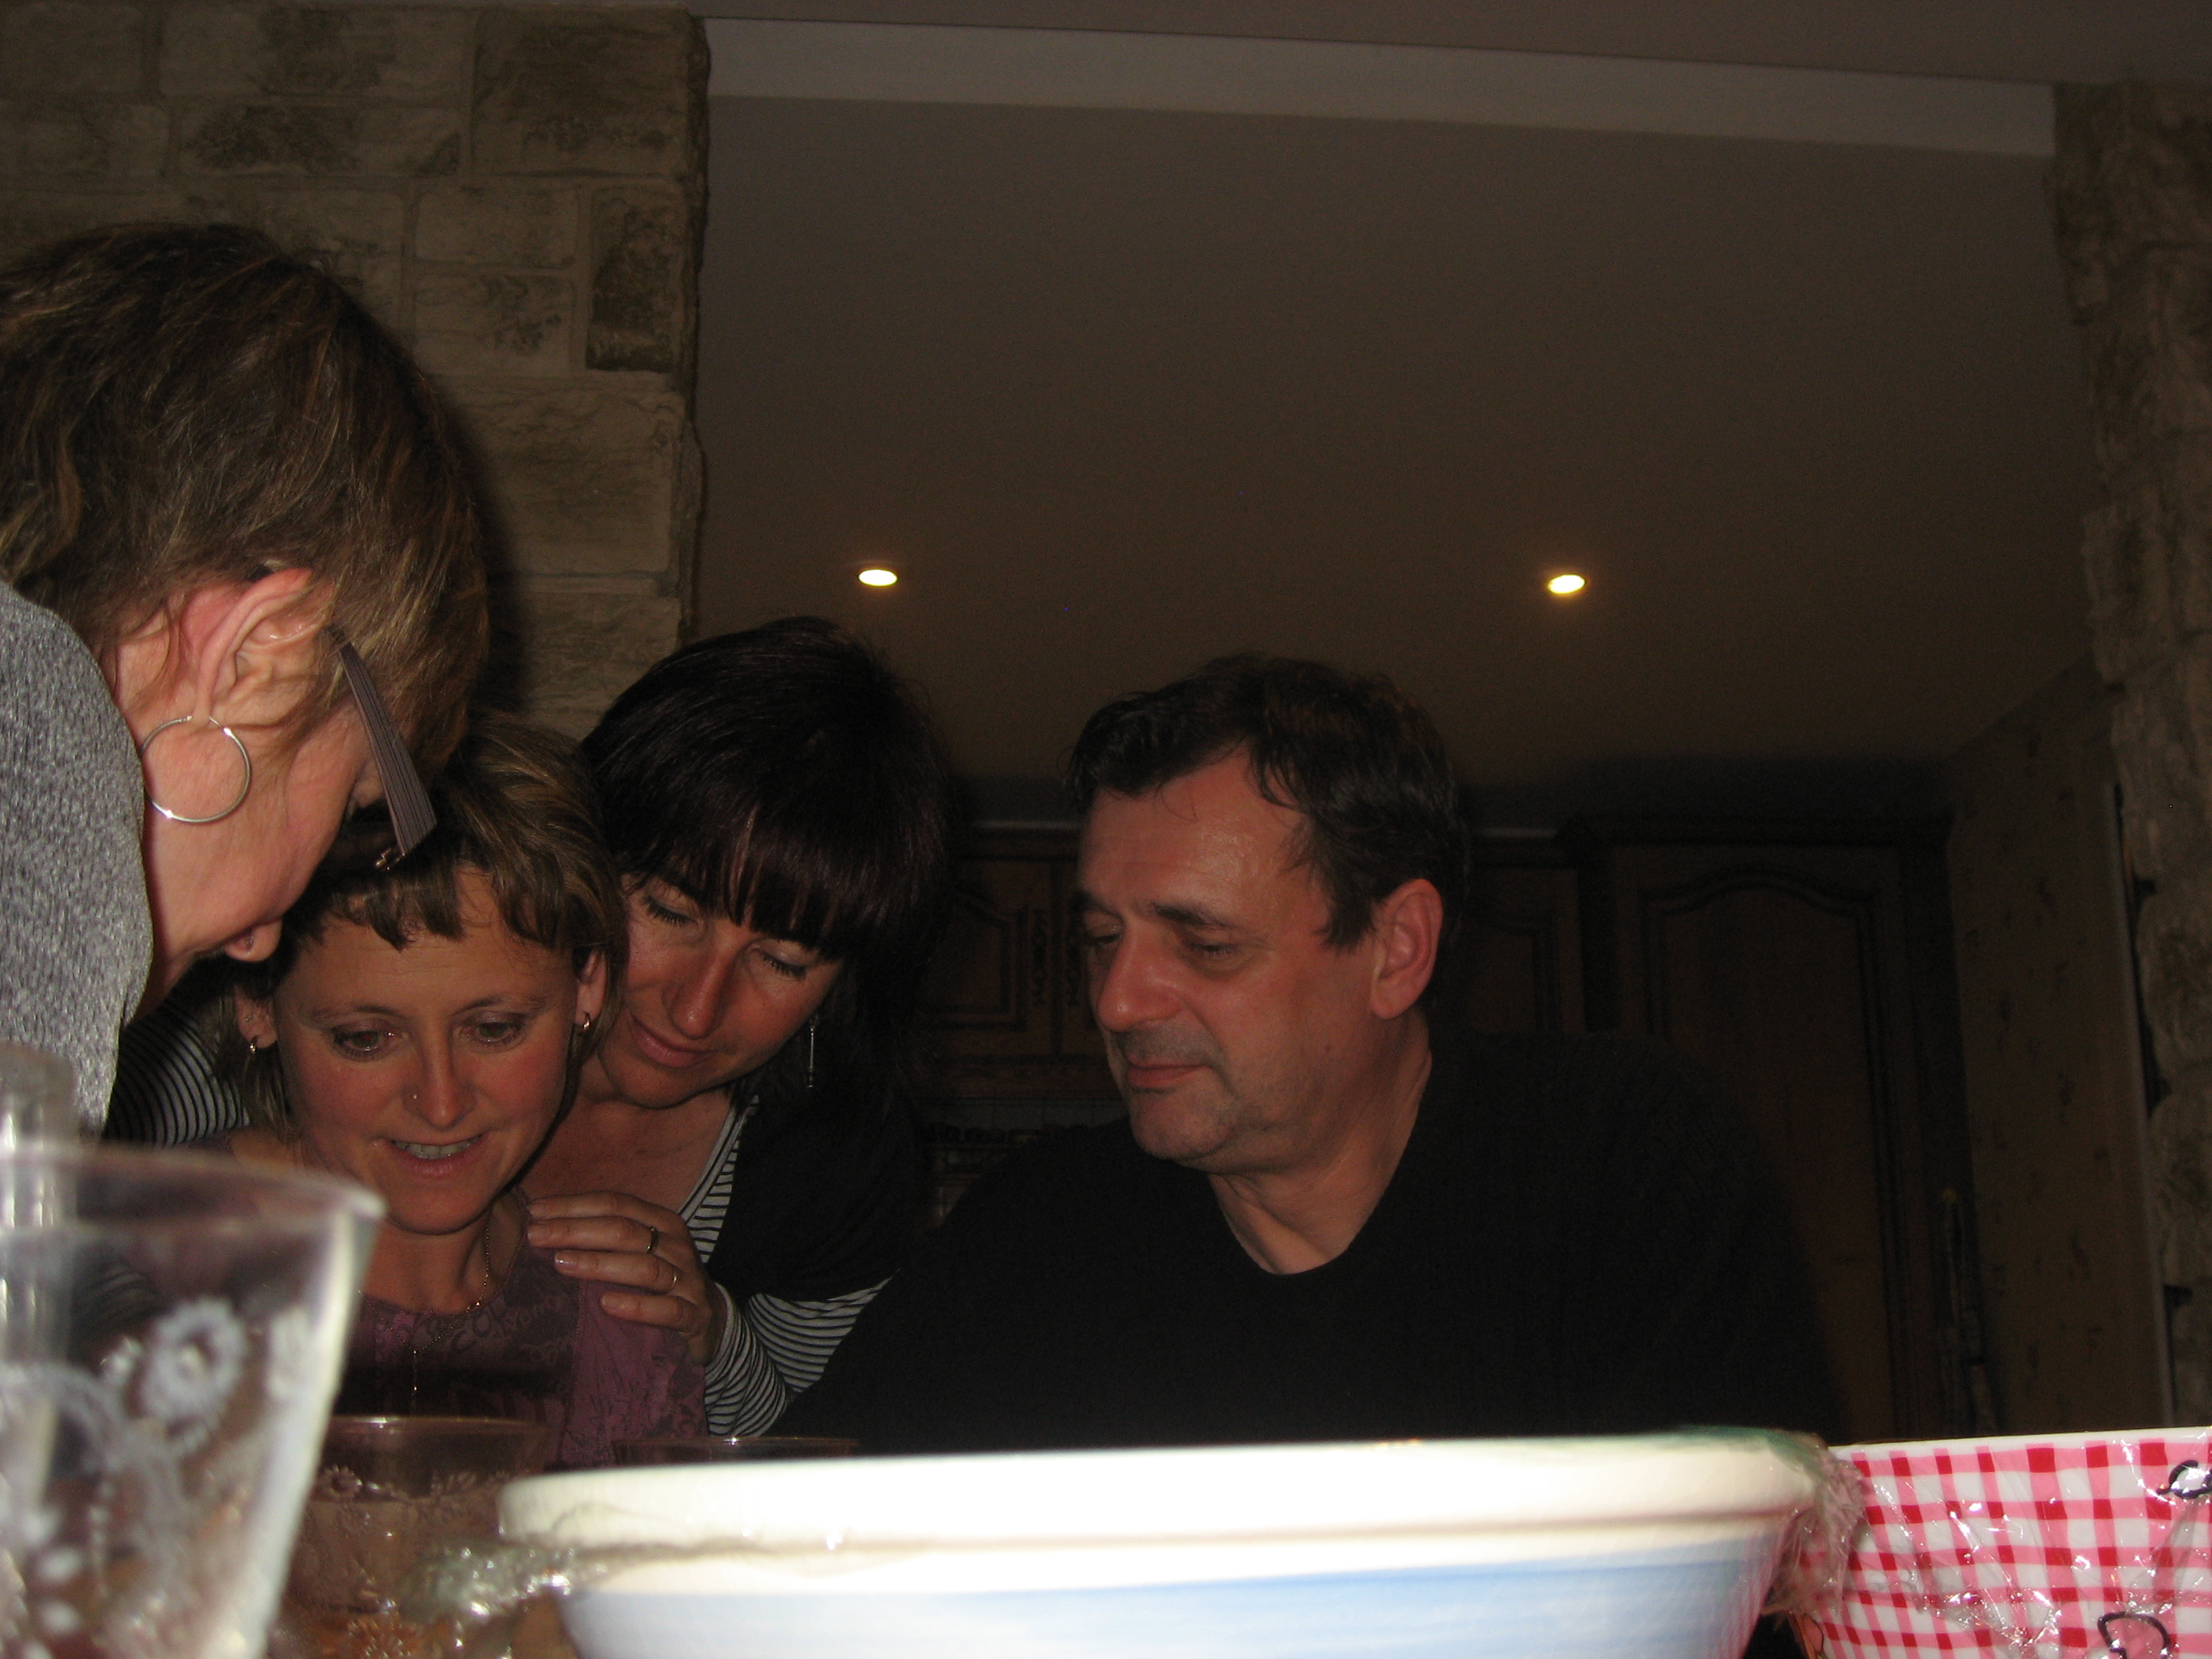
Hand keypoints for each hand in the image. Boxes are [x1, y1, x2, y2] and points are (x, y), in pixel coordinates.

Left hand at [525, 1193, 722, 1365]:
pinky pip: (667, 1310)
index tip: (534, 1213)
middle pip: (624, 1231)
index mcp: (662, 1222)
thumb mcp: (640, 1251)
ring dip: (599, 1264)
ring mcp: (687, 1281)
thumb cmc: (660, 1283)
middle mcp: (676, 1246)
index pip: (616, 1204)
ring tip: (560, 1264)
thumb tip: (543, 1224)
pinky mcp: (694, 1316)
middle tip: (535, 1237)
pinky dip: (637, 1306)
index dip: (574, 1205)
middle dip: (576, 1231)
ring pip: (643, 1267)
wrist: (711, 1321)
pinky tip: (606, 1304)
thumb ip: (605, 1238)